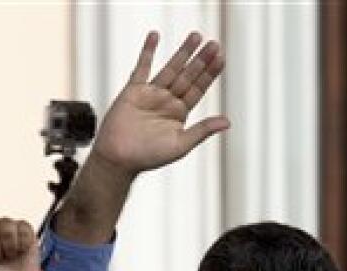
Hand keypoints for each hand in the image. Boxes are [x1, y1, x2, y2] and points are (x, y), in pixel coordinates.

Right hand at [92, 31, 228, 176]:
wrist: (119, 158)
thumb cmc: (149, 156)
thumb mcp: (181, 144)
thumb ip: (203, 130)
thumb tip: (227, 122)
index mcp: (179, 113)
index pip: (199, 89)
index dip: (210, 74)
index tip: (221, 58)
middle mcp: (167, 101)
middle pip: (188, 75)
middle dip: (201, 60)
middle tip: (214, 44)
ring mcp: (151, 94)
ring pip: (171, 68)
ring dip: (183, 52)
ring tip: (196, 36)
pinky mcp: (133, 90)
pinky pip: (142, 67)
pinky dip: (148, 52)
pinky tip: (155, 36)